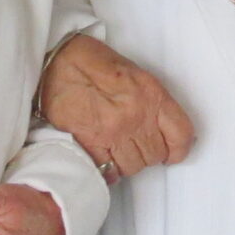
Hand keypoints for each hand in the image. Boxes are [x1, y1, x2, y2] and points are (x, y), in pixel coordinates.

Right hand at [36, 33, 194, 182]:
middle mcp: (136, 115)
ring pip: (133, 167)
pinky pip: (109, 171)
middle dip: (145, 153)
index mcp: (151, 94)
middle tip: (131, 144)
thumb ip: (150, 102)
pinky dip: (106, 168)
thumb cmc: (89, 63)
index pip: (181, 135)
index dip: (177, 149)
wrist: (53, 63)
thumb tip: (160, 128)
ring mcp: (113, 132)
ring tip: (113, 147)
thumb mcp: (132, 74)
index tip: (170, 152)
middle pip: (155, 155)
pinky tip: (100, 155)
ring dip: (125, 162)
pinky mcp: (90, 144)